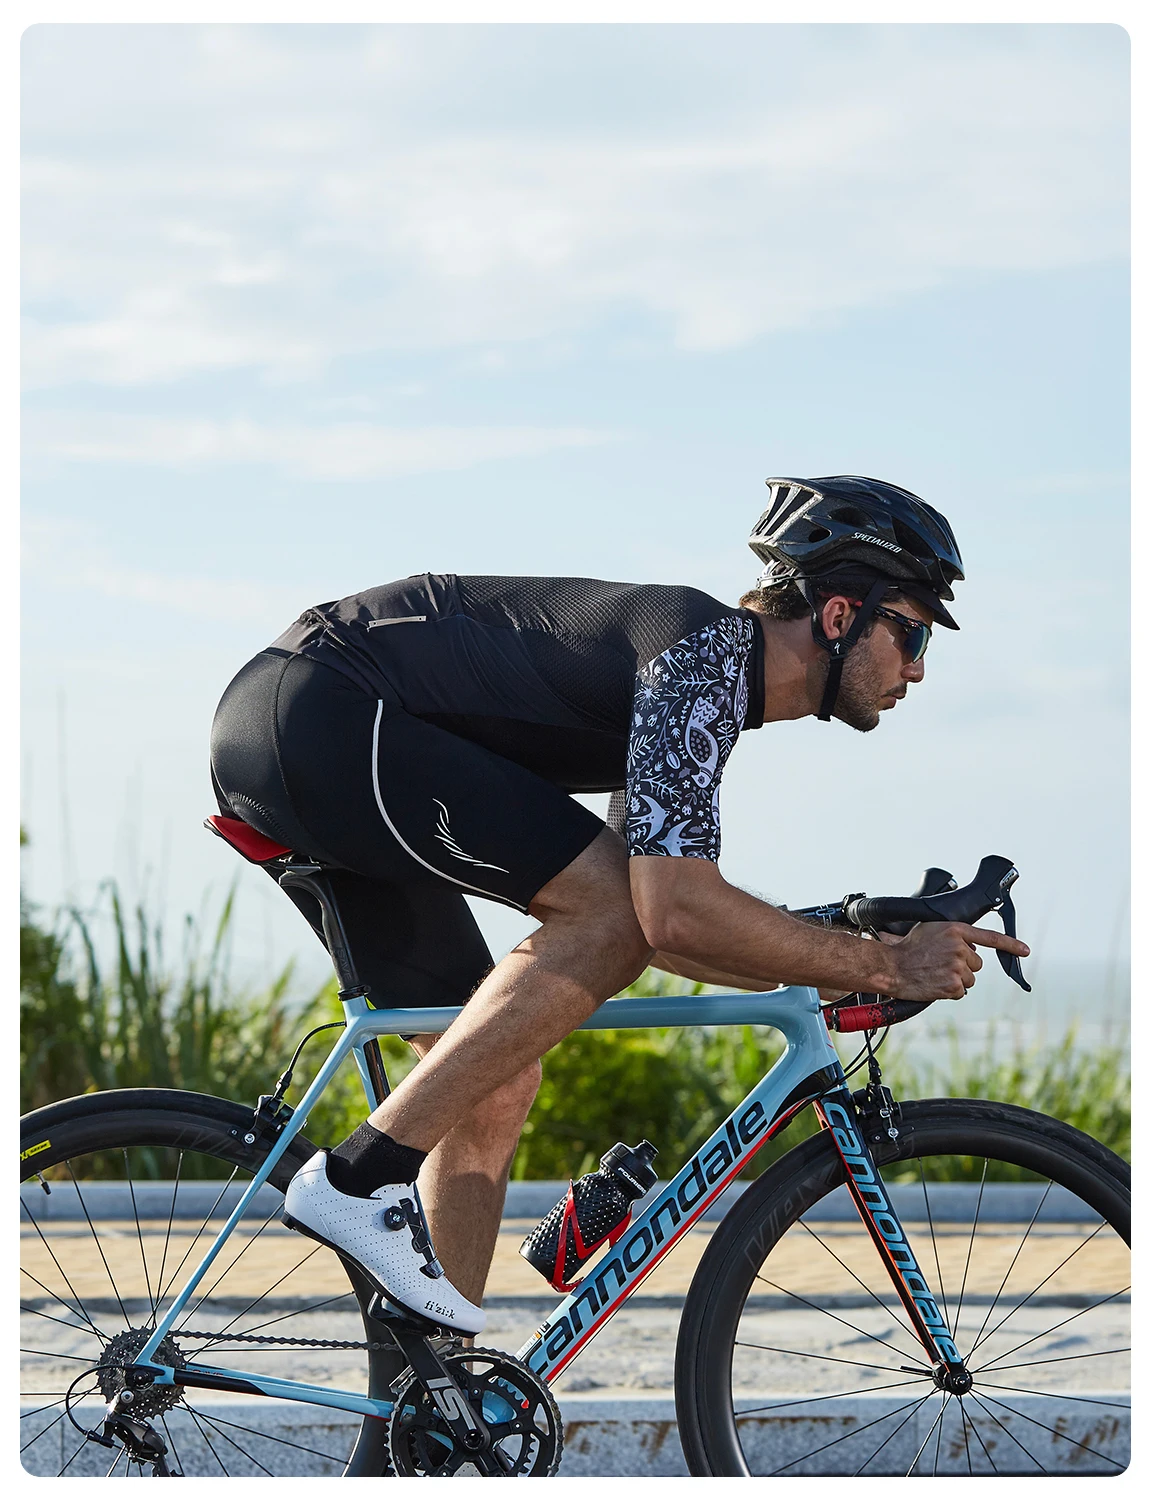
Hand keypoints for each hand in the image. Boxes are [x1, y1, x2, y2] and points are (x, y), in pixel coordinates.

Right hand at [883, 922, 1029, 1001]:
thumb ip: (953, 934)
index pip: (990, 937)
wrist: (891, 967)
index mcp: (956, 930)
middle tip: (940, 964)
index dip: (1011, 944)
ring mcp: (958, 967)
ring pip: (969, 979)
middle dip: (962, 966)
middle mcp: (960, 947)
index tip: (1025, 950)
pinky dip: (950, 991)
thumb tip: (970, 946)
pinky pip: (961, 991)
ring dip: (956, 979)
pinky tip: (934, 984)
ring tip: (935, 974)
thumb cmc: (907, 948)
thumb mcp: (929, 930)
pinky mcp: (954, 985)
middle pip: (976, 963)